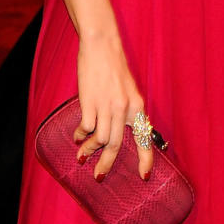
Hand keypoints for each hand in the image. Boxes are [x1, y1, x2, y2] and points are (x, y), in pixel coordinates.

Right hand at [73, 32, 153, 181]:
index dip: (146, 160)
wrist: (102, 46)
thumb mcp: (128, 90)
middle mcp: (124, 109)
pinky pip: (87, 127)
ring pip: (101, 139)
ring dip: (89, 150)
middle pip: (117, 145)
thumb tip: (117, 133)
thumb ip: (126, 110)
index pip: (144, 139)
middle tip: (99, 177)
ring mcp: (107, 106)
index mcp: (137, 107)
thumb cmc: (114, 67)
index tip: (144, 176)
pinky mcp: (90, 102)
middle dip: (107, 164)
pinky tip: (77, 136)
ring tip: (82, 156)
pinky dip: (81, 135)